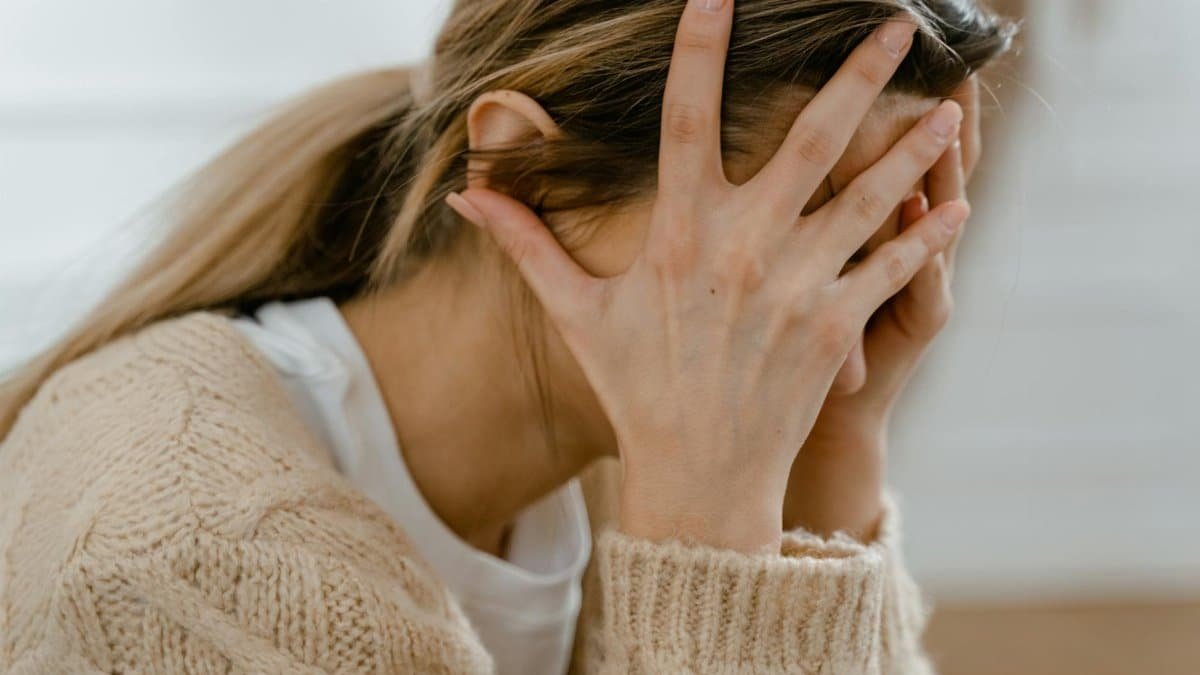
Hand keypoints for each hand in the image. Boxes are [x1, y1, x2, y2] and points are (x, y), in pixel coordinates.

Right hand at [445, 1, 966, 553]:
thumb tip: (466, 194)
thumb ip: (527, 244)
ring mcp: (797, 287)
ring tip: (953, 106)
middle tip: (896, 22)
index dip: (700, 48)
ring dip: (914, 147)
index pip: (687, 118)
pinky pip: (892, 267)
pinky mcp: (836, 327)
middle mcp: (745, 248)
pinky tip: (958, 204)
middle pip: (811, 138)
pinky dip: (928, 236)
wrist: (697, 475)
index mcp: (679, 233)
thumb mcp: (575, 313)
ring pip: (869, 196)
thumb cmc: (635, 387)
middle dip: (857, 74)